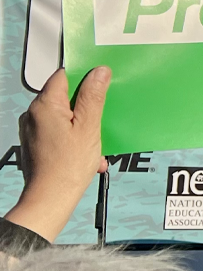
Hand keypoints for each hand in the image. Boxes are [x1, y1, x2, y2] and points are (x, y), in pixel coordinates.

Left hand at [5, 67, 110, 241]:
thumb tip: (99, 72)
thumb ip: (93, 96)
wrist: (51, 198)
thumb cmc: (67, 167)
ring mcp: (32, 129)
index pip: (64, 76)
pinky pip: (57, 130)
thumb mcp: (89, 127)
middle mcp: (33, 114)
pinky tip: (86, 152)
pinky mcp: (35, 142)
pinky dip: (73, 136)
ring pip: (63, 114)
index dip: (85, 77)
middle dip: (86, 106)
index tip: (101, 84)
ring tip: (93, 142)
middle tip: (101, 118)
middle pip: (64, 96)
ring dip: (82, 124)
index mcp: (44, 105)